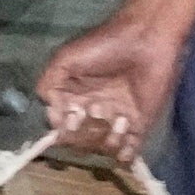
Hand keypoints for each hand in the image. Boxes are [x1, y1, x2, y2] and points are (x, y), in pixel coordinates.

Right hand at [36, 0, 194, 160]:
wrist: (146, 39)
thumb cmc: (103, 46)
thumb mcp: (65, 59)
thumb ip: (48, 84)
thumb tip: (52, 119)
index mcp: (72, 99)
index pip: (61, 128)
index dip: (64, 130)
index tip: (73, 117)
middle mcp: (92, 113)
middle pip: (80, 142)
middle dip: (84, 136)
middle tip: (97, 112)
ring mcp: (116, 120)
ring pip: (102, 148)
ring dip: (105, 142)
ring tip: (118, 119)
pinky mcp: (139, 124)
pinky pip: (128, 150)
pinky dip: (124, 155)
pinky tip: (124, 146)